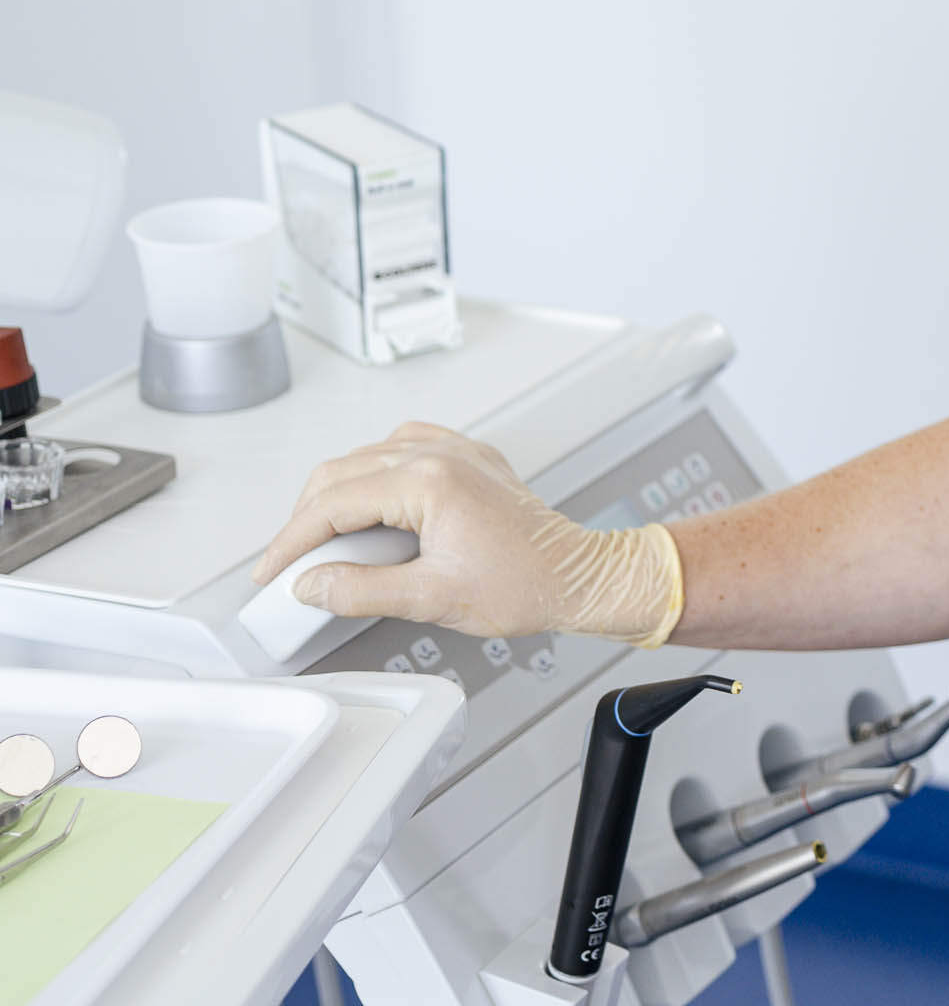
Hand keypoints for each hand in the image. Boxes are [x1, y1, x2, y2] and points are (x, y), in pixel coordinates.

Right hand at [253, 422, 683, 644]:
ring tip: (326, 542)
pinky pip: (406, 448)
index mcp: (428, 481)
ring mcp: (458, 451)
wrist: (576, 575)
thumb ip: (360, 590)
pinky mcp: (470, 458)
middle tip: (294, 562)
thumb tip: (311, 584)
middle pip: (343, 472)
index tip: (272, 571)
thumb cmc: (523, 584)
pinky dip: (376, 473)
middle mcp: (441, 454)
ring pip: (368, 457)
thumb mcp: (430, 598)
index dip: (292, 541)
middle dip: (308, 518)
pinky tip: (372, 504)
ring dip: (338, 494)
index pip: (333, 502)